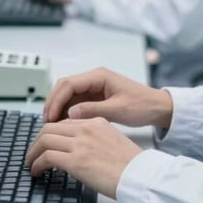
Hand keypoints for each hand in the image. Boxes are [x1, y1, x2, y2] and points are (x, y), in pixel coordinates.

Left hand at [25, 117, 141, 198]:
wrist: (139, 175)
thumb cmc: (130, 164)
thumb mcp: (112, 140)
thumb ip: (94, 138)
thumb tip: (79, 148)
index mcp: (95, 122)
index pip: (65, 122)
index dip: (51, 133)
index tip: (46, 144)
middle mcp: (86, 129)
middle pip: (50, 128)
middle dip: (37, 141)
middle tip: (33, 153)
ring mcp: (80, 143)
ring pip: (44, 139)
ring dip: (33, 152)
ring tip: (31, 163)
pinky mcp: (76, 161)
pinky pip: (47, 157)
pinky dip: (37, 164)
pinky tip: (36, 171)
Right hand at [42, 67, 172, 128]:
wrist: (157, 107)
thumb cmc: (142, 105)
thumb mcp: (118, 109)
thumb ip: (93, 110)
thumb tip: (70, 113)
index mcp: (99, 76)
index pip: (69, 83)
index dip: (56, 99)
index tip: (50, 116)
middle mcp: (94, 79)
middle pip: (64, 87)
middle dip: (53, 103)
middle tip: (46, 122)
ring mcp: (93, 88)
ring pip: (68, 95)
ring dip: (58, 108)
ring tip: (52, 126)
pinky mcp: (95, 97)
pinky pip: (75, 102)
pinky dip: (67, 112)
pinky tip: (64, 125)